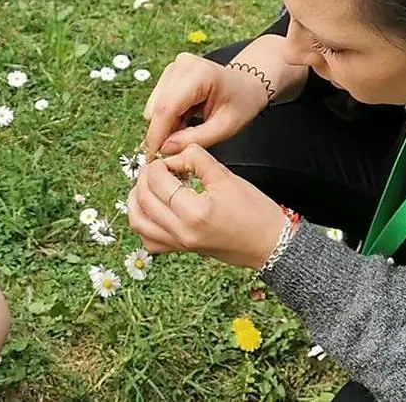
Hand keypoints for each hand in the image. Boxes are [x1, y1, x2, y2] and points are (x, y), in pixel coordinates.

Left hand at [127, 145, 287, 268]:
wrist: (270, 243)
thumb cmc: (255, 213)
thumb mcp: (226, 177)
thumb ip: (196, 160)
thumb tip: (175, 155)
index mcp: (195, 213)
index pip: (159, 181)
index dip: (159, 164)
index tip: (170, 159)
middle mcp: (182, 232)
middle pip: (144, 199)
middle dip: (145, 177)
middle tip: (157, 167)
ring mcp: (179, 244)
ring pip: (138, 222)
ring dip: (136, 198)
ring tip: (148, 184)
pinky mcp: (180, 250)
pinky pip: (148, 240)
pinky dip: (142, 221)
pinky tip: (152, 207)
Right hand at [143, 53, 274, 155]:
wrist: (248, 85)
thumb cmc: (242, 103)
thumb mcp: (226, 127)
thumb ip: (195, 139)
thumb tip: (165, 147)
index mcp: (200, 74)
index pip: (167, 107)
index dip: (156, 134)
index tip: (152, 155)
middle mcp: (183, 65)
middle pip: (157, 106)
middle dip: (162, 131)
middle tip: (179, 145)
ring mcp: (175, 66)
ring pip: (155, 105)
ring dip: (167, 123)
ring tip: (189, 127)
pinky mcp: (170, 72)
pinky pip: (158, 101)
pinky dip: (169, 115)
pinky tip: (185, 117)